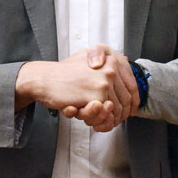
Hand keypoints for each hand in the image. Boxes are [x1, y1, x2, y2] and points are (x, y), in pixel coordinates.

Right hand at [14, 46, 135, 124]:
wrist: (45, 79)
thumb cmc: (64, 71)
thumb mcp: (87, 57)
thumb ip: (105, 60)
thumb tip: (125, 62)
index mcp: (112, 59)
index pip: (132, 85)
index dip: (133, 101)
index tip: (130, 110)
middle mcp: (111, 69)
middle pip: (126, 100)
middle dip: (121, 114)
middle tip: (112, 120)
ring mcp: (104, 82)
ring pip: (116, 110)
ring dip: (107, 119)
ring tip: (97, 120)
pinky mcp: (96, 96)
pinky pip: (104, 115)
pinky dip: (98, 121)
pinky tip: (89, 118)